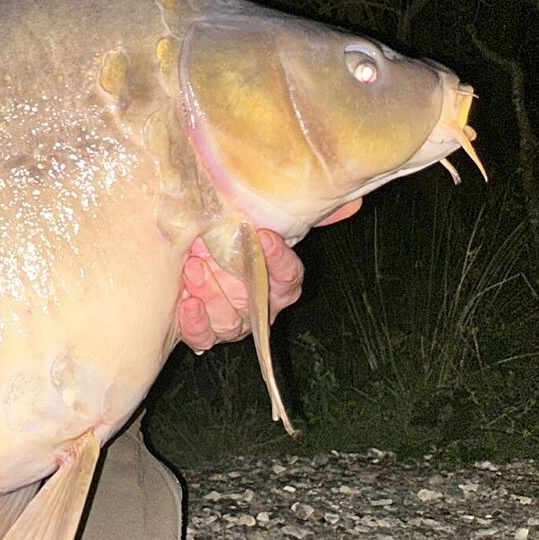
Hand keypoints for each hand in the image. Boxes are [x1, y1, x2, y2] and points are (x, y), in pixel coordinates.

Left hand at [176, 199, 360, 352]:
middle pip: (254, 300)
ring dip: (210, 295)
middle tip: (209, 253)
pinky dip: (195, 322)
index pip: (288, 276)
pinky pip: (203, 337)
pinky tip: (186, 303)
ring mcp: (232, 323)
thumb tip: (351, 203)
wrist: (189, 262)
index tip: (264, 236)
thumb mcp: (255, 226)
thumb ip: (293, 216)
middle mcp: (258, 307)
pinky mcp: (204, 333)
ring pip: (229, 320)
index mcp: (278, 283)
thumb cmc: (228, 245)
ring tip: (192, 269)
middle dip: (232, 279)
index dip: (279, 260)